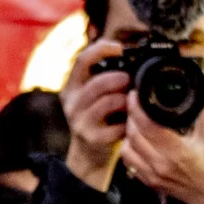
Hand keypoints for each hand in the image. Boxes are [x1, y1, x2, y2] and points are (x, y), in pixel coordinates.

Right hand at [59, 40, 128, 190]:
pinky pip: (115, 127)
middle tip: (130, 79)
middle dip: (118, 79)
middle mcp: (72, 103)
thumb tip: (129, 55)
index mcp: (72, 87)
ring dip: (124, 100)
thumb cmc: (98, 119)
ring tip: (131, 101)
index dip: (102, 50)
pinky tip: (130, 121)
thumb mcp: (94, 96)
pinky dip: (127, 122)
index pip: (82, 60)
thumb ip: (103, 77)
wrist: (88, 154)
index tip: (120, 49)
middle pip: (96, 83)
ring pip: (106, 103)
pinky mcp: (92, 138)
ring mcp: (80, 122)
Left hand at [123, 95, 203, 203]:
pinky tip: (137, 140)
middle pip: (133, 135)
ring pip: (127, 148)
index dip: (137, 107)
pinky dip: (129, 148)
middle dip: (131, 116)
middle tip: (134, 104)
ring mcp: (153, 175)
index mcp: (178, 152)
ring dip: (128, 133)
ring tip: (135, 121)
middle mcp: (162, 164)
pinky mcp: (149, 182)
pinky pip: (129, 162)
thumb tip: (202, 83)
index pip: (147, 126)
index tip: (135, 94)